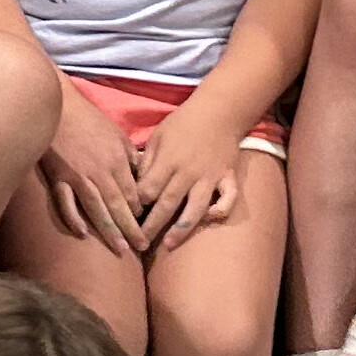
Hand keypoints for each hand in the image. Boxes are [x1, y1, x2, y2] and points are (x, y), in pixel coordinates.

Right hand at [35, 89, 143, 256]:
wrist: (57, 106)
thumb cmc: (88, 118)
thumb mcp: (116, 133)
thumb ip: (129, 156)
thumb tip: (141, 174)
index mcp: (117, 161)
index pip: (134, 193)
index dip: (141, 211)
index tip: (148, 225)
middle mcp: (100, 172)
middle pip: (120, 206)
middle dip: (132, 228)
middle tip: (142, 247)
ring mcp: (78, 177)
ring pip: (98, 209)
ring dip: (110, 231)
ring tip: (121, 250)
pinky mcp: (58, 178)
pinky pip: (66, 203)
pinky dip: (74, 219)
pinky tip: (82, 234)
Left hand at [126, 102, 251, 255]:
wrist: (218, 111)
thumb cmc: (182, 124)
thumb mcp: (157, 137)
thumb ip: (146, 162)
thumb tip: (134, 186)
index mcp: (168, 161)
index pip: (148, 189)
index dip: (136, 205)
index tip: (127, 216)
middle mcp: (188, 172)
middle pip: (167, 204)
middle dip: (151, 225)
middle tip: (139, 243)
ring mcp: (210, 177)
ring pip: (195, 208)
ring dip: (181, 228)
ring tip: (169, 244)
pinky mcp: (228, 178)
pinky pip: (228, 198)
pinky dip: (221, 209)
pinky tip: (210, 219)